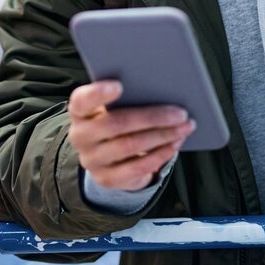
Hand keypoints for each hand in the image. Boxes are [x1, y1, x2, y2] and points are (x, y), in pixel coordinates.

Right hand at [68, 80, 195, 190]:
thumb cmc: (117, 120)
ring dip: (162, 136)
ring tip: (184, 127)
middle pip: (115, 124)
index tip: (120, 85)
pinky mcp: (107, 179)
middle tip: (180, 113)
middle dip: (152, 118)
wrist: (107, 156)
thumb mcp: (114, 107)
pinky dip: (160, 155)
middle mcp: (80, 136)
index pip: (82, 101)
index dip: (98, 93)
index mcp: (80, 112)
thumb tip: (164, 90)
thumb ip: (129, 97)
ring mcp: (92, 160)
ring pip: (129, 146)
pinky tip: (174, 144)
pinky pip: (137, 167)